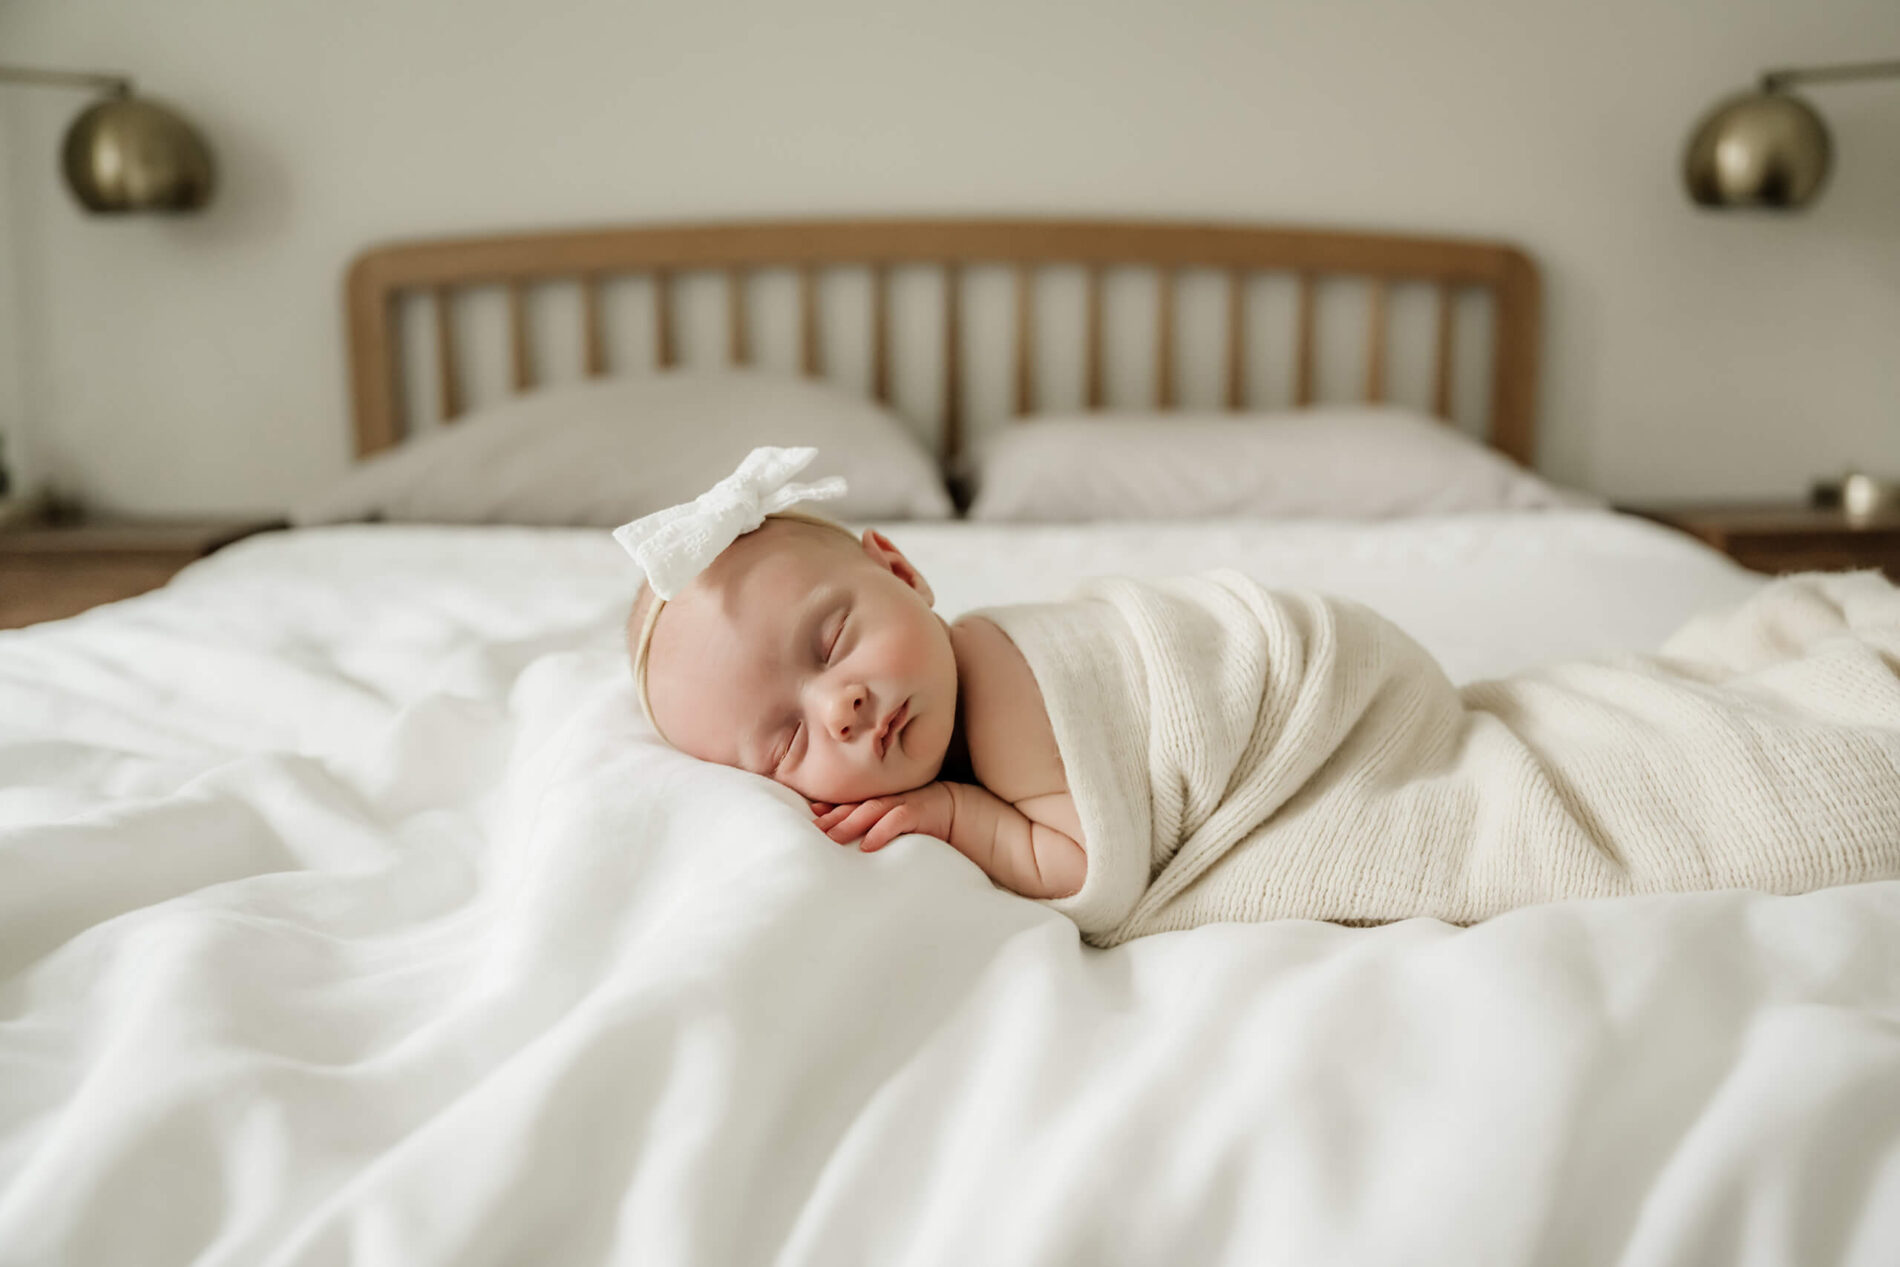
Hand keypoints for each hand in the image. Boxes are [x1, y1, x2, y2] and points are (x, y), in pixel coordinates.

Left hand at [809, 783, 954, 852]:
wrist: (959, 812)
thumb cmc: (923, 820)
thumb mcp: (896, 821)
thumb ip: (875, 825)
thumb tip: (844, 839)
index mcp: (882, 801)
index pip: (851, 804)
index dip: (830, 809)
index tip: (812, 816)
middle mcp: (889, 800)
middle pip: (856, 806)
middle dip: (834, 817)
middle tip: (814, 830)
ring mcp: (904, 804)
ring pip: (872, 811)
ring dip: (851, 823)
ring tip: (833, 838)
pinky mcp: (919, 813)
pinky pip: (898, 820)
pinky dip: (881, 831)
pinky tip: (868, 845)